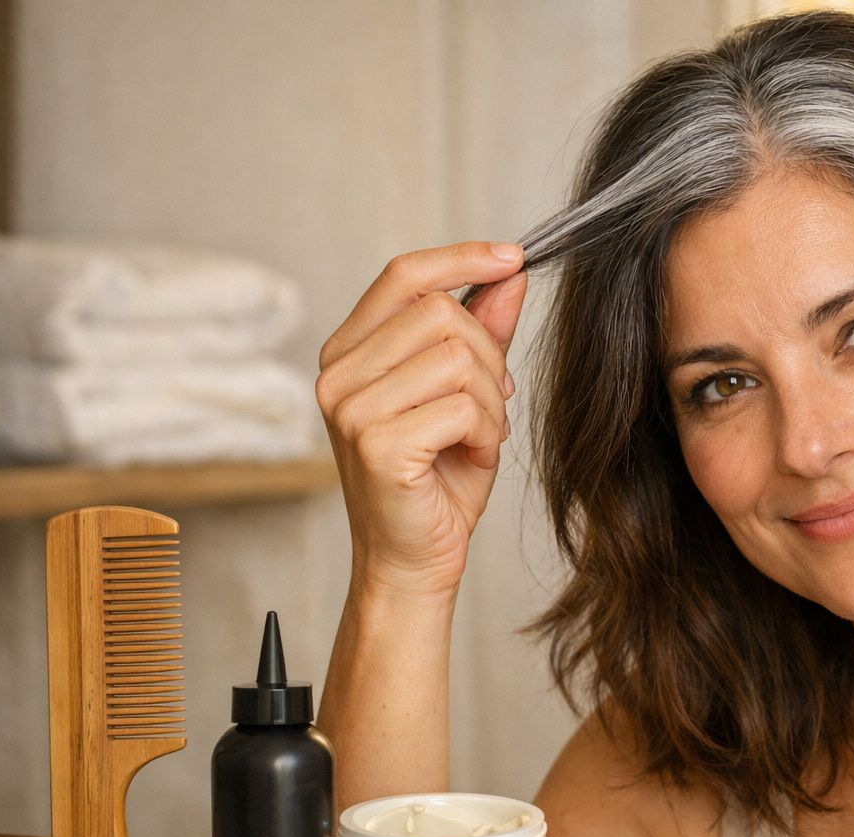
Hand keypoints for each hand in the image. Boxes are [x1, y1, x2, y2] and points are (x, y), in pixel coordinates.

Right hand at [316, 242, 527, 595]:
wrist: (414, 561)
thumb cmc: (436, 482)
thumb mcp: (466, 394)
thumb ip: (483, 333)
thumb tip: (510, 273)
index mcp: (350, 353)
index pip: (403, 277)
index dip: (463, 258)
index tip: (515, 257)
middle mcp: (338, 374)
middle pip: (441, 314)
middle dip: (489, 359)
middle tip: (491, 407)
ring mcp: (351, 409)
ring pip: (456, 357)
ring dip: (489, 402)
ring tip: (478, 438)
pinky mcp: (377, 444)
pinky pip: (462, 407)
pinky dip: (486, 433)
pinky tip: (470, 458)